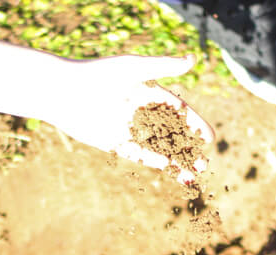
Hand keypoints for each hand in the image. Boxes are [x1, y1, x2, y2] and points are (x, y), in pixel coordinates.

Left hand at [46, 55, 213, 182]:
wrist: (65, 91)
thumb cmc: (99, 73)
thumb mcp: (134, 67)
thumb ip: (163, 66)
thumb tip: (192, 60)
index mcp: (147, 93)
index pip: (178, 112)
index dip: (195, 125)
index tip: (210, 138)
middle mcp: (139, 112)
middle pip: (170, 134)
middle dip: (188, 149)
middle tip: (205, 163)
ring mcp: (127, 129)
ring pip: (156, 148)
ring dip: (174, 160)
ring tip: (193, 174)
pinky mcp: (113, 143)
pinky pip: (137, 154)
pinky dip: (152, 160)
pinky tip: (167, 167)